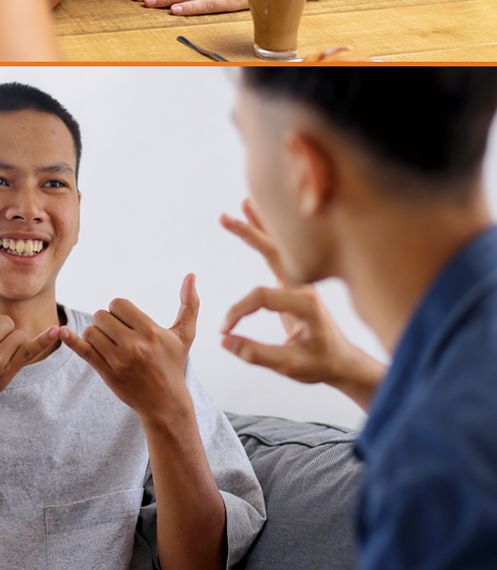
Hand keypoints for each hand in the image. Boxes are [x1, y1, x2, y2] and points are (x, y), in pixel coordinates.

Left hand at [60, 275, 198, 425]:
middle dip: (106, 322)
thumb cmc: (173, 364)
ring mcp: (118, 360)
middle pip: (101, 315)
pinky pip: (83, 351)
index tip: (126, 322)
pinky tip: (61, 332)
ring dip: (96, 334)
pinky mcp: (106, 372)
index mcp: (150, 331)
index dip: (119, 310)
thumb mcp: (184, 336)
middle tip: (118, 334)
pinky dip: (71, 340)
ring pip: (91, 331)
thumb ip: (189, 304)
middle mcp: (134, 345)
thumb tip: (191, 275)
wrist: (166, 404)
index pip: (118, 304)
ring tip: (110, 344)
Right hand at [219, 201, 385, 407]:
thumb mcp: (291, 366)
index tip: (225, 330)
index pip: (261, 297)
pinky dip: (268, 235)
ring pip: (279, 247)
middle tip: (224, 218)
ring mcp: (302, 282)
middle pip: (275, 251)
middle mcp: (305, 286)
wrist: (346, 363)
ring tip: (245, 203)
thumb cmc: (322, 363)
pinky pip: (281, 253)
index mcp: (306, 303)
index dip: (238, 312)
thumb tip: (224, 341)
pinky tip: (256, 220)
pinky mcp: (296, 284)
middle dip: (249, 234)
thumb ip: (256, 353)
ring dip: (262, 225)